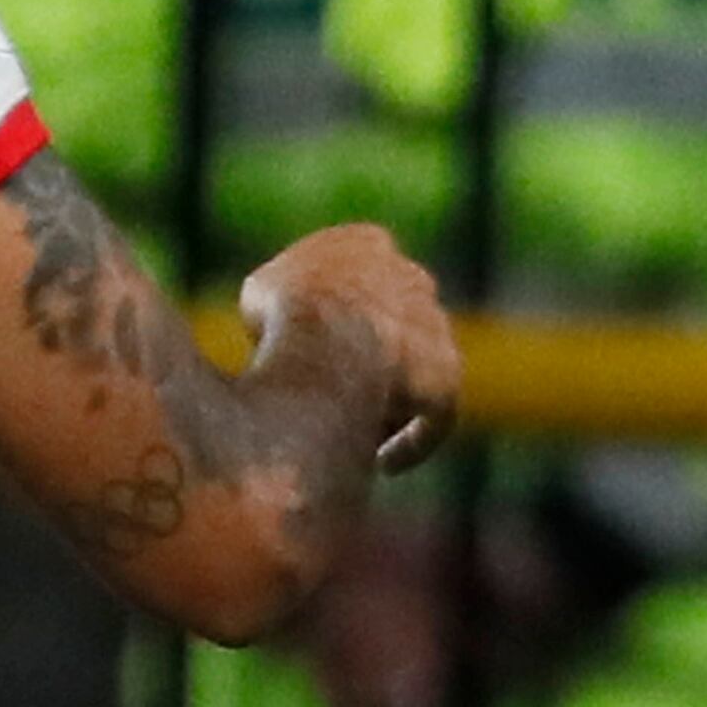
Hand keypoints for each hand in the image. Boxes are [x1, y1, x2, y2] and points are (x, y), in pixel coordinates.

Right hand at [246, 223, 458, 470]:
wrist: (327, 342)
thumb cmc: (283, 316)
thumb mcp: (260, 296)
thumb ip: (278, 305)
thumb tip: (277, 334)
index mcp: (366, 243)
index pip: (356, 274)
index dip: (333, 313)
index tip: (315, 345)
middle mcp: (412, 278)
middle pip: (392, 321)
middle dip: (369, 353)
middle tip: (339, 391)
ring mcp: (435, 327)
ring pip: (414, 370)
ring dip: (388, 401)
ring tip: (356, 434)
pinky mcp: (446, 376)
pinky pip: (434, 414)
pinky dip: (412, 440)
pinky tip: (385, 462)